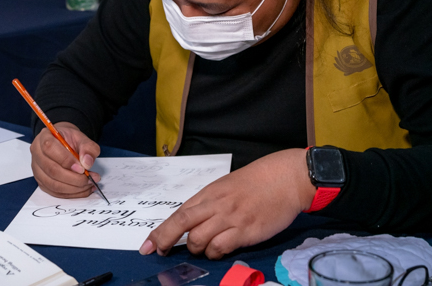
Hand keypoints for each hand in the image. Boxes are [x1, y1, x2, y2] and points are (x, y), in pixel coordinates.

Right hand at [30, 122, 100, 197]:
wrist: (62, 143)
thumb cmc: (69, 139)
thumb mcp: (82, 137)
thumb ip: (88, 148)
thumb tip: (87, 163)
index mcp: (44, 137)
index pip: (50, 148)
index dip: (66, 160)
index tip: (82, 168)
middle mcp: (37, 153)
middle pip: (51, 170)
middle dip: (73, 178)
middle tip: (89, 179)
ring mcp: (37, 169)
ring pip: (52, 184)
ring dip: (73, 188)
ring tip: (89, 184)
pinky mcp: (41, 181)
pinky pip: (54, 192)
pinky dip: (71, 194)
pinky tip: (83, 190)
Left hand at [139, 149, 315, 258]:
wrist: (284, 178)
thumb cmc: (255, 182)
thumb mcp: (225, 188)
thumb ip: (208, 204)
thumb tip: (191, 223)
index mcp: (209, 193)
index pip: (178, 213)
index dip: (161, 231)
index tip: (148, 245)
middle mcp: (216, 205)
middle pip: (182, 224)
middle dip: (165, 240)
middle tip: (159, 252)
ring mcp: (230, 218)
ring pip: (199, 239)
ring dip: (196, 249)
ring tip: (204, 248)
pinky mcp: (246, 231)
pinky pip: (221, 247)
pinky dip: (215, 253)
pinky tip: (219, 250)